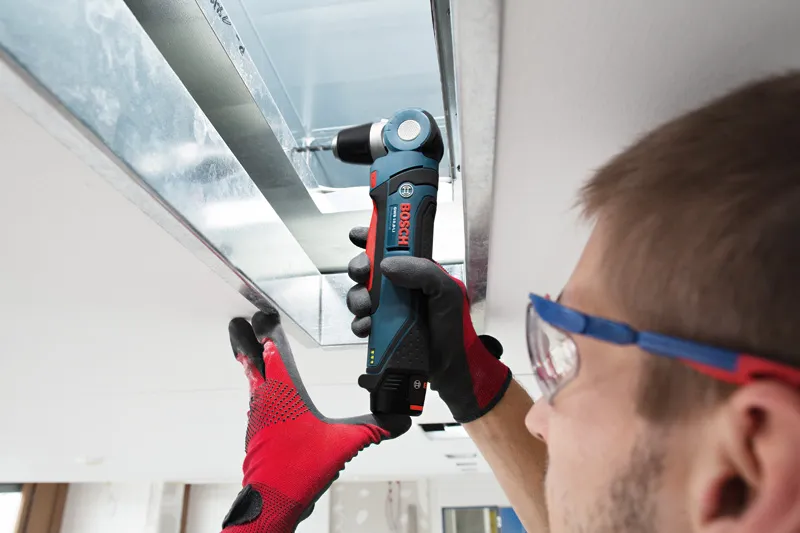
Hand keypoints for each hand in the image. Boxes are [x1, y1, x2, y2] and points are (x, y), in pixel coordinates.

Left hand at [222, 307, 410, 532]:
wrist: (271, 502)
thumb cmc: (299, 470)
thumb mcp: (344, 444)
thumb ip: (373, 428)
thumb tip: (400, 420)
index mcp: (284, 391)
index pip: (274, 349)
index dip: (268, 327)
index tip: (262, 312)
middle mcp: (265, 398)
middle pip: (251, 360)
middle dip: (244, 339)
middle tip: (238, 323)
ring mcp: (257, 416)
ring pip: (252, 380)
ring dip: (251, 362)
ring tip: (250, 351)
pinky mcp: (257, 432)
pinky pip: (256, 399)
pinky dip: (257, 385)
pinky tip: (266, 393)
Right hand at [346, 227, 511, 422]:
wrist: (450, 367)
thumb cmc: (453, 326)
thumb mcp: (446, 291)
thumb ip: (422, 271)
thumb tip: (386, 266)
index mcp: (415, 272)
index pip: (390, 247)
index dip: (371, 237)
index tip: (358, 235)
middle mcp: (398, 288)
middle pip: (367, 268)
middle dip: (358, 268)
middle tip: (362, 273)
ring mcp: (387, 309)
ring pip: (359, 294)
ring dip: (358, 298)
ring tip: (368, 308)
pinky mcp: (380, 330)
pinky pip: (360, 321)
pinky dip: (359, 323)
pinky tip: (368, 327)